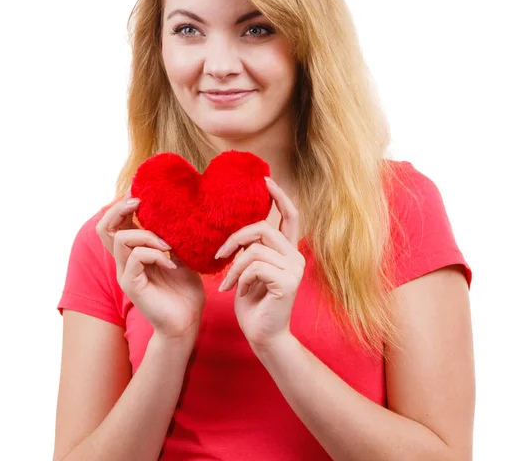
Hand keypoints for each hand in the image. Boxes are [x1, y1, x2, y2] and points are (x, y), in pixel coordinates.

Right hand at [96, 187, 205, 341]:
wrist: (186, 322)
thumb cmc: (184, 292)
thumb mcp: (181, 257)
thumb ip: (172, 239)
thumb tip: (178, 214)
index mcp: (134, 253)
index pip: (117, 223)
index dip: (123, 204)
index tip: (141, 192)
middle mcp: (124, 261)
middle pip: (104, 227)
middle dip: (119, 209)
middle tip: (139, 202)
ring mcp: (126, 273)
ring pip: (120, 238)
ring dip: (147, 235)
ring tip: (168, 244)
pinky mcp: (131, 285)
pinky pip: (135, 257)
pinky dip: (155, 253)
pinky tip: (171, 263)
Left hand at [216, 177, 304, 349]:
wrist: (262, 335)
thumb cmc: (253, 303)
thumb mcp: (249, 270)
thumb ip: (251, 249)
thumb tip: (237, 232)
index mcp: (287, 251)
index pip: (290, 215)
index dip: (278, 196)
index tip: (264, 179)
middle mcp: (295, 256)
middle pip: (263, 228)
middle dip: (236, 237)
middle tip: (219, 254)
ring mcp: (294, 268)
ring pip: (255, 249)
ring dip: (234, 266)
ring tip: (227, 282)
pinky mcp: (288, 281)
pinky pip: (255, 266)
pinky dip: (239, 277)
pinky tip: (237, 291)